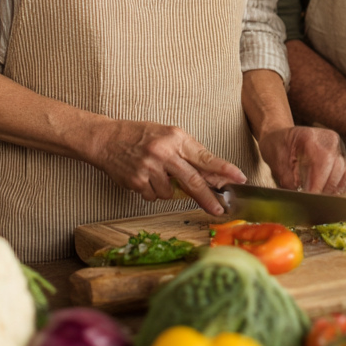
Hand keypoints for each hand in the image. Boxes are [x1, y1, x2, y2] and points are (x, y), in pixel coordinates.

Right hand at [89, 119, 245, 216]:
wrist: (107, 139)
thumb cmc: (140, 136)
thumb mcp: (168, 136)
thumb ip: (188, 154)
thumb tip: (212, 176)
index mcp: (176, 138)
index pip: (205, 157)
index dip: (223, 169)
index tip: (238, 177)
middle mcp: (164, 152)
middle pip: (192, 180)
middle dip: (208, 197)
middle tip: (219, 209)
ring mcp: (149, 168)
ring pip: (171, 193)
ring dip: (168, 190)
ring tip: (155, 173)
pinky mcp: (137, 181)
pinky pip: (153, 196)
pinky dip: (152, 191)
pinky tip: (144, 177)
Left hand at [258, 126, 345, 194]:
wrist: (283, 138)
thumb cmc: (278, 147)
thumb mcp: (275, 160)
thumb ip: (287, 179)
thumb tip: (298, 198)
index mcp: (313, 137)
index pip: (322, 162)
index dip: (317, 184)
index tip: (309, 200)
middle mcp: (332, 141)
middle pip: (338, 170)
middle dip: (325, 191)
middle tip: (313, 204)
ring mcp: (342, 151)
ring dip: (337, 191)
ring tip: (322, 200)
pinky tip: (340, 195)